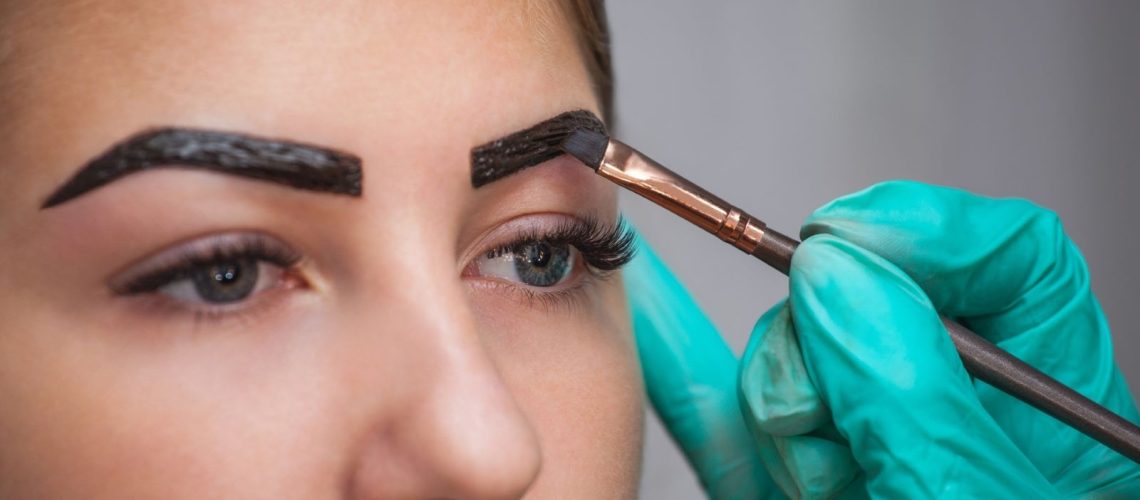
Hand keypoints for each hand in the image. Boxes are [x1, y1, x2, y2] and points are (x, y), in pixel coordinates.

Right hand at [627, 181, 1139, 497]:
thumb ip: (916, 395)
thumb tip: (844, 275)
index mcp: (1049, 425)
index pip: (1012, 261)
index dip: (925, 229)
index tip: (848, 244)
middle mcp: (954, 425)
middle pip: (875, 308)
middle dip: (824, 343)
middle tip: (821, 408)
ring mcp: (868, 452)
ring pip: (795, 365)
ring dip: (774, 403)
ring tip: (808, 477)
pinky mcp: (797, 483)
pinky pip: (730, 422)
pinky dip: (686, 373)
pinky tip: (652, 313)